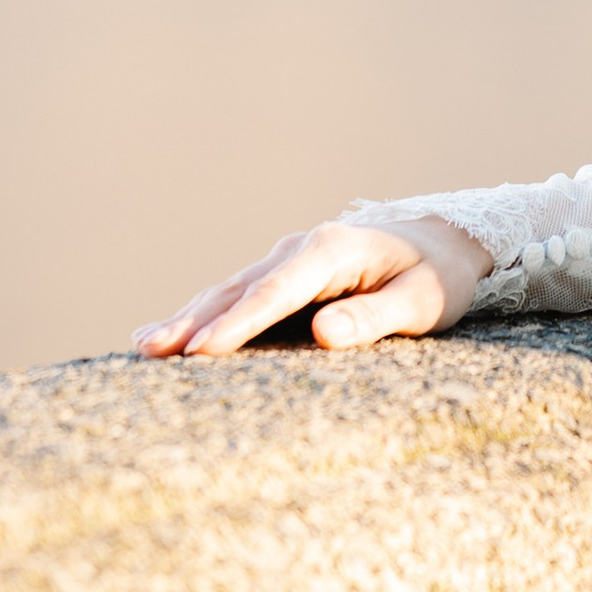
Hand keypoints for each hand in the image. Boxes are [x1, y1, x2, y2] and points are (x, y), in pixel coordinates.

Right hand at [134, 214, 493, 358]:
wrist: (446, 240)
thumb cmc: (437, 276)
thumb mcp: (422, 302)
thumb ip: (375, 316)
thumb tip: (323, 333)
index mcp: (333, 251)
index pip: (277, 293)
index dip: (237, 323)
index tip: (201, 351)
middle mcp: (302, 248)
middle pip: (241, 289)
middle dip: (195, 320)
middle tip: (151, 350)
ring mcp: (290, 258)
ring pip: (231, 290)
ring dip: (189, 316)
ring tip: (145, 345)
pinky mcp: (286, 274)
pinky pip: (239, 294)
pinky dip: (204, 312)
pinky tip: (169, 332)